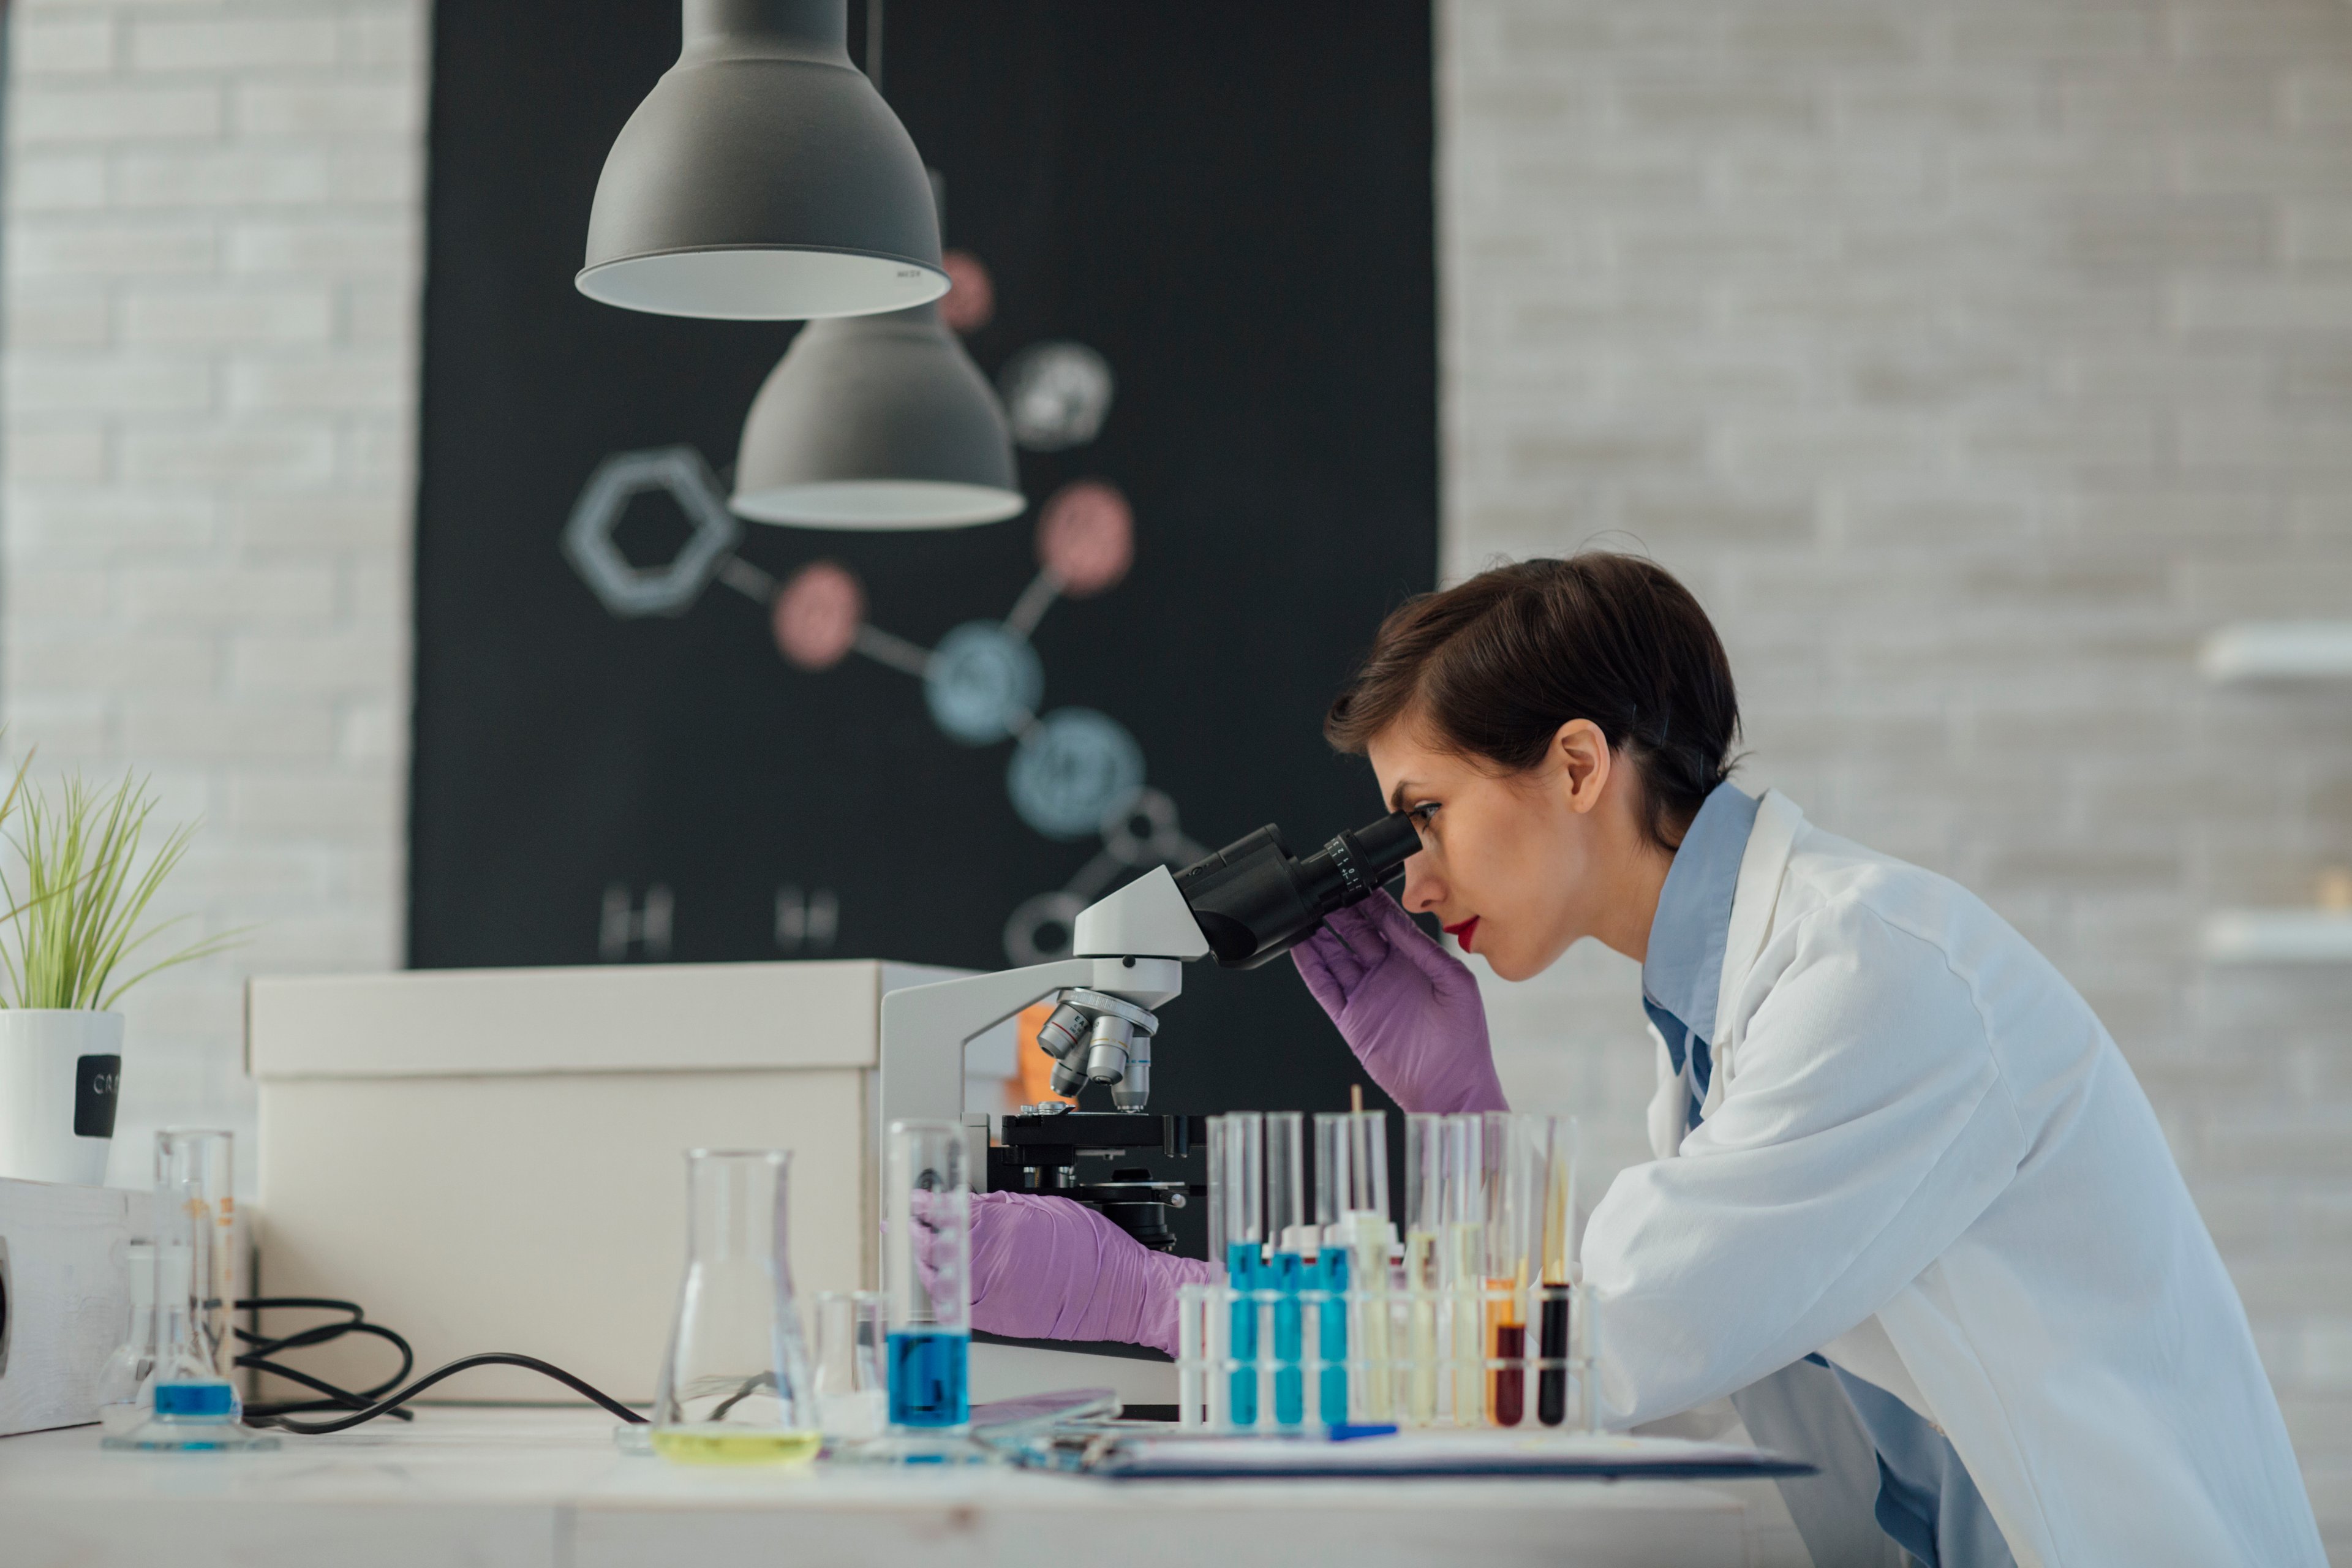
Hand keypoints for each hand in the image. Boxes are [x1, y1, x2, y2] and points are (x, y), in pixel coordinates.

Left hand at [914, 1191, 1214, 1355]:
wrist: (1118, 1291)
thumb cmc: (1093, 1248)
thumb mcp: (1048, 1208)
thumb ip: (1004, 1206)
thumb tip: (972, 1203)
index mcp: (1004, 1227)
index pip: (951, 1211)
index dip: (928, 1204)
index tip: (918, 1200)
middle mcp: (993, 1261)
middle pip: (938, 1245)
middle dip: (916, 1232)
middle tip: (904, 1223)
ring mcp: (994, 1294)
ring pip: (942, 1279)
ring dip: (923, 1263)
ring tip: (915, 1252)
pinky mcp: (1000, 1320)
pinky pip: (959, 1308)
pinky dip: (943, 1295)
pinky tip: (937, 1286)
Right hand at [1292, 891, 1507, 1113]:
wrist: (1451, 1089)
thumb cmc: (1464, 1041)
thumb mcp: (1455, 983)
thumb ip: (1425, 950)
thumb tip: (1401, 920)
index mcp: (1416, 961)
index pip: (1387, 922)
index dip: (1372, 901)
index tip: (1358, 880)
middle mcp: (1387, 974)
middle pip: (1355, 933)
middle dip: (1341, 910)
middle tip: (1325, 888)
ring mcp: (1366, 995)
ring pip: (1335, 955)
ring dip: (1320, 933)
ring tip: (1305, 909)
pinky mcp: (1349, 1018)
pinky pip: (1324, 987)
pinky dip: (1310, 967)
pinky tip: (1299, 945)